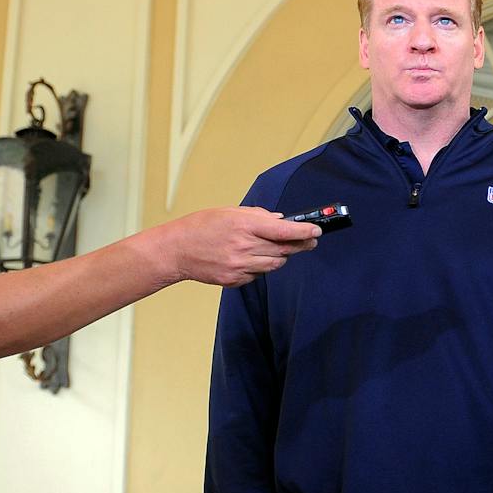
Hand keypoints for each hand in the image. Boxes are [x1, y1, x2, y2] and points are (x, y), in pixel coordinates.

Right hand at [154, 207, 320, 286]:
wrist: (176, 250)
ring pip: (275, 265)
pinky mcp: (235, 279)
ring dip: (281, 257)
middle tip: (309, 240)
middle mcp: (244, 247)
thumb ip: (258, 215)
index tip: (316, 231)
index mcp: (244, 226)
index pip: (284, 230)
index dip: (304, 231)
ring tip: (277, 248)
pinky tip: (251, 258)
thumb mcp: (229, 212)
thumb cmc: (201, 227)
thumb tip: (281, 220)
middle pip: (285, 250)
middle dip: (300, 244)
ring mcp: (240, 265)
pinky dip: (261, 267)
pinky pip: (259, 274)